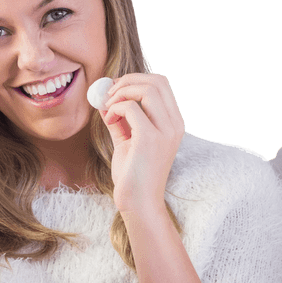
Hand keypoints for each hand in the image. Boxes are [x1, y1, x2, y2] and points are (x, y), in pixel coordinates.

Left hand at [98, 73, 185, 213]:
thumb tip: (106, 99)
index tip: (115, 88)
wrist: (138, 203)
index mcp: (174, 123)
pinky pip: (131, 107)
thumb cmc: (134, 175)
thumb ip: (121, 120)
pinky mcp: (150, 138)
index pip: (162, 84)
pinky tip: (108, 119)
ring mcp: (165, 131)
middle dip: (128, 80)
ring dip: (121, 92)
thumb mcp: (128, 141)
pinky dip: (115, 108)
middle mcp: (175, 124)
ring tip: (107, 107)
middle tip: (108, 93)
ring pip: (147, 89)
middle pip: (157, 81)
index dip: (136, 79)